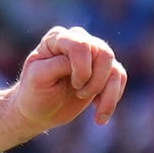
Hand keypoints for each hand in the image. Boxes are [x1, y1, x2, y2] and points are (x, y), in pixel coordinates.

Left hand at [11, 25, 127, 130]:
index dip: (82, 68)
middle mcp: (78, 40)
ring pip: (114, 67)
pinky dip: (113, 98)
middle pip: (103, 53)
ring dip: (106, 92)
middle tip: (79, 94)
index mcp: (57, 38)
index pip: (81, 45)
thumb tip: (83, 59)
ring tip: (89, 107)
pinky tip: (99, 114)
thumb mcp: (37, 79)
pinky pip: (120, 78)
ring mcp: (93, 54)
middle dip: (95, 80)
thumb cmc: (34, 93)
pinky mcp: (104, 70)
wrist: (39, 111)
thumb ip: (57, 65)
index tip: (74, 85)